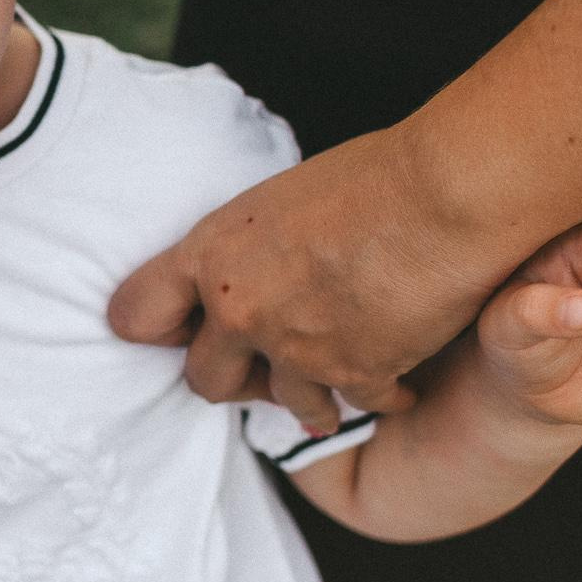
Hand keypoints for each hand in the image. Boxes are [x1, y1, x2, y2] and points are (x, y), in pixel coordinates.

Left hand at [108, 126, 512, 425]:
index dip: (159, 328)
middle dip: (236, 378)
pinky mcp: (354, 374)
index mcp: (209, 254)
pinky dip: (379, 396)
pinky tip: (398, 383)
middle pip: (203, 381)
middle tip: (267, 367)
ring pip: (283, 403)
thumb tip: (246, 276)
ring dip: (310, 395)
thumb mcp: (276, 203)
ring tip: (335, 381)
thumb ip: (248, 252)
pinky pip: (356, 405)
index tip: (182, 331)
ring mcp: (294, 348)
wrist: (446, 191)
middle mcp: (238, 308)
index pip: (135, 314)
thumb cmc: (373, 176)